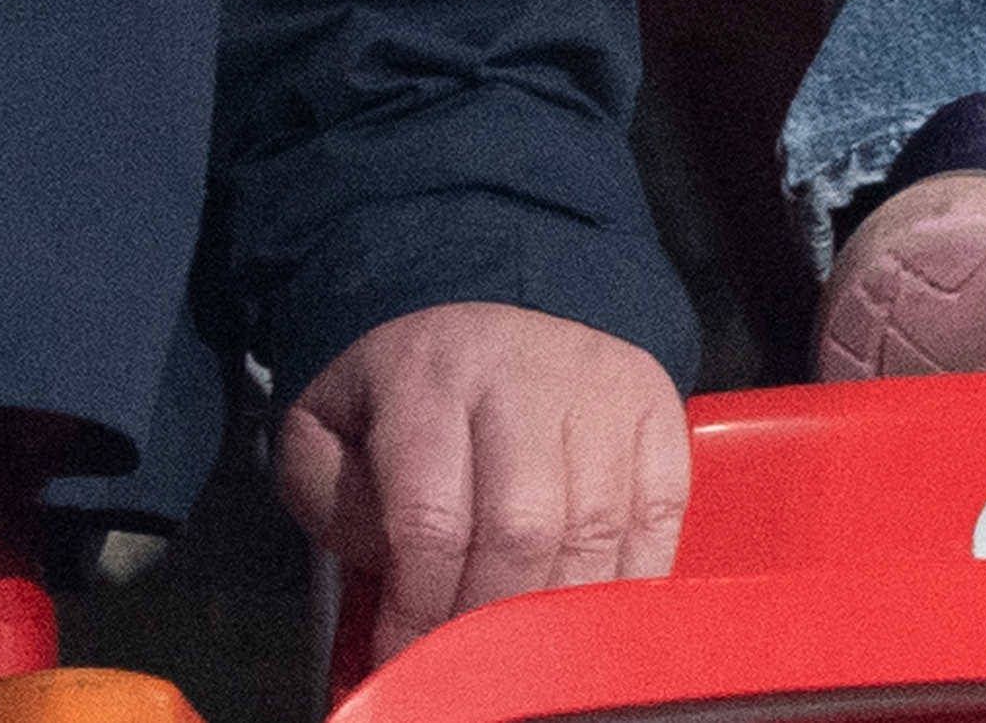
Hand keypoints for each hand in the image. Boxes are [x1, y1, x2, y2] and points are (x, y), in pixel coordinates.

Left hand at [275, 304, 685, 665]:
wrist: (489, 316)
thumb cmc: (407, 394)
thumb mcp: (329, 422)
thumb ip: (331, 497)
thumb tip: (385, 579)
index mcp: (425, 373)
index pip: (429, 518)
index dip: (421, 610)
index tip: (409, 662)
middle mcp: (518, 370)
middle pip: (521, 532)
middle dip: (494, 623)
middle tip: (474, 668)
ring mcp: (597, 389)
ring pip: (594, 539)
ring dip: (560, 618)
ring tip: (526, 650)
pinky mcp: (656, 413)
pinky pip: (656, 529)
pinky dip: (624, 590)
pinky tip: (584, 612)